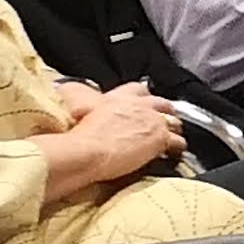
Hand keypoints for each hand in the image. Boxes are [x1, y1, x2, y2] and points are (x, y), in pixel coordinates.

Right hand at [46, 83, 182, 194]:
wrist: (86, 150)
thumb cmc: (77, 134)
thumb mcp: (76, 108)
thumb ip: (81, 101)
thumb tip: (65, 93)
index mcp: (117, 97)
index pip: (137, 89)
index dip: (142, 97)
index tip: (142, 104)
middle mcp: (138, 105)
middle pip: (161, 103)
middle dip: (164, 111)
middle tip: (163, 121)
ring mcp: (152, 121)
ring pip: (174, 121)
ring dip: (173, 129)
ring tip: (172, 138)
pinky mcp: (161, 138)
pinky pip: (178, 142)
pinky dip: (178, 148)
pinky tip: (175, 154)